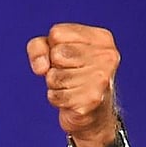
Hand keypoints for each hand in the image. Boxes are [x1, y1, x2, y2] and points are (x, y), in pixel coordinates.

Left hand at [26, 23, 120, 146]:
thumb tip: (41, 67)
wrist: (92, 112)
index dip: (52, 48)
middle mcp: (107, 56)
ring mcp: (101, 79)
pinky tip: (71, 100)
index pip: (57, 34)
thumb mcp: (53, 52)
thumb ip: (38, 47)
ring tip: (70, 87)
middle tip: (69, 74)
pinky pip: (55, 96)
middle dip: (54, 67)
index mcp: (101, 38)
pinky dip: (56, 99)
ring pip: (54, 76)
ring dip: (54, 85)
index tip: (67, 58)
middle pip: (57, 54)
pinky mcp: (91, 101)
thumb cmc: (73, 76)